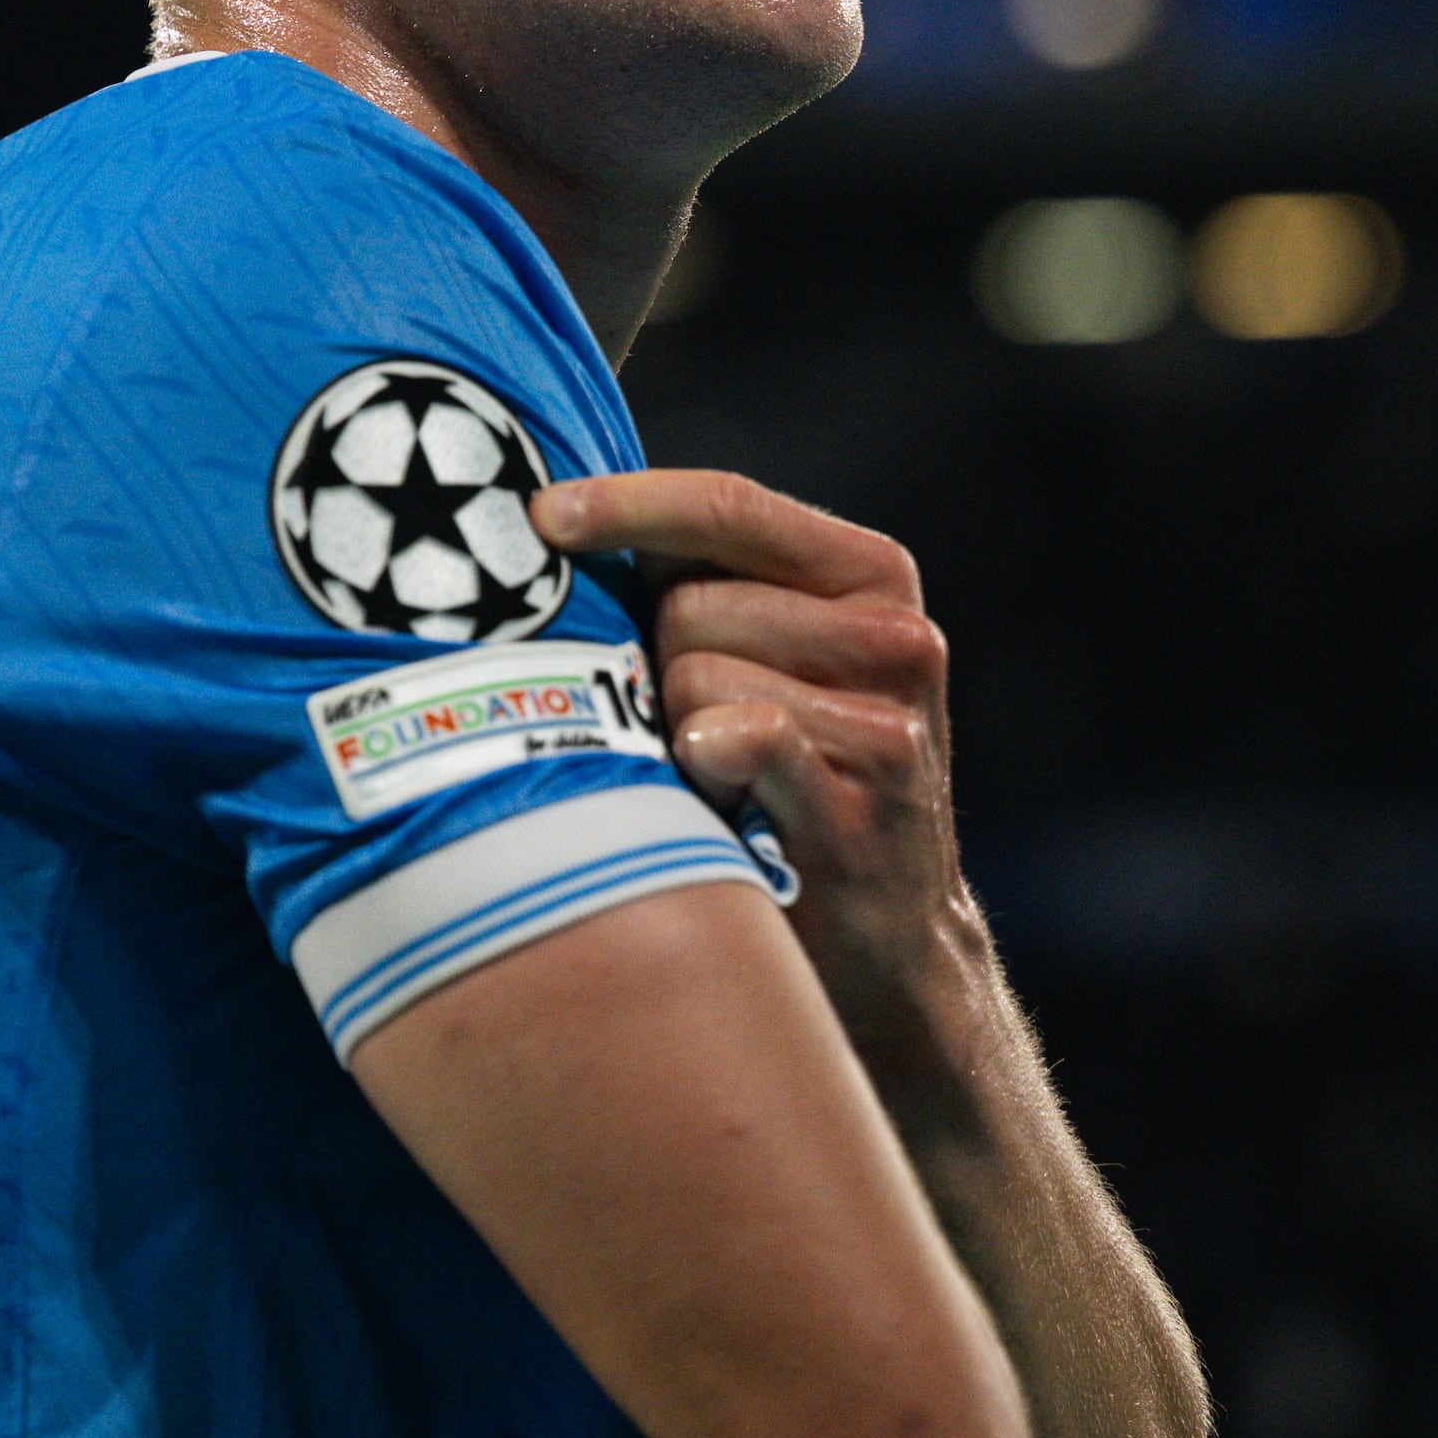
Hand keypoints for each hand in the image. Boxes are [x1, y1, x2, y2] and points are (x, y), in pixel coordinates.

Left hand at [529, 468, 981, 1056]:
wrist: (884, 933)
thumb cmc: (789, 777)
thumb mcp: (770, 654)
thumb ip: (700, 579)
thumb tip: (558, 512)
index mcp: (871, 572)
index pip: (728, 504)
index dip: (625, 503)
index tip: (540, 514)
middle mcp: (896, 632)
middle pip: (690, 605)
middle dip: (660, 662)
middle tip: (691, 727)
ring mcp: (890, 715)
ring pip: (694, 677)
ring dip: (679, 731)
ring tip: (719, 778)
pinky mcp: (867, 796)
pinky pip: (736, 734)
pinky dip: (706, 764)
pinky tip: (724, 800)